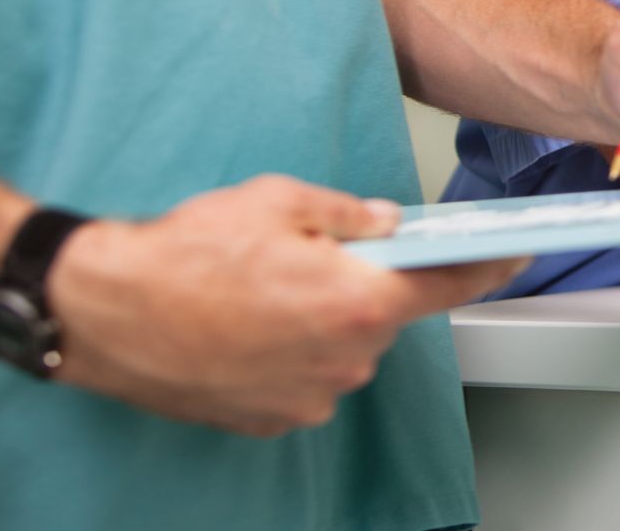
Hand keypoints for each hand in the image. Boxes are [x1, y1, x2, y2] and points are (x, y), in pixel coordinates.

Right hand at [48, 175, 522, 436]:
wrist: (103, 310)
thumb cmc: (185, 253)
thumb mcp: (277, 200)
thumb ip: (349, 214)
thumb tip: (388, 223)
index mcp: (359, 302)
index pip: (449, 284)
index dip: (488, 266)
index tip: (516, 254)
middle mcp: (346, 360)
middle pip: (386, 315)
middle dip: (362, 284)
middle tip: (308, 257)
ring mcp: (310, 396)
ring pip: (343, 347)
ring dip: (320, 320)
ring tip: (259, 292)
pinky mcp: (272, 418)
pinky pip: (305, 377)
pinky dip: (289, 352)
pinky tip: (245, 326)